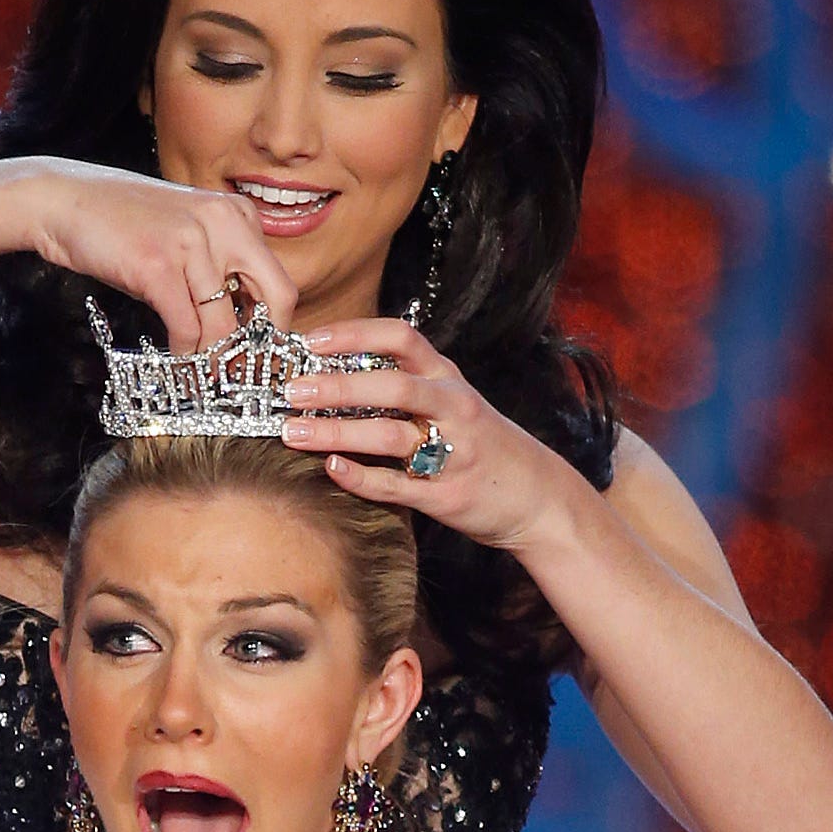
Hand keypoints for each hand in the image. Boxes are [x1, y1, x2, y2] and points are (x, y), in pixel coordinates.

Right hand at [21, 157, 298, 350]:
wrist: (63, 201)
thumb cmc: (121, 225)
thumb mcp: (185, 232)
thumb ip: (218, 266)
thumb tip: (242, 325)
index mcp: (236, 214)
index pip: (280, 281)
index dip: (274, 326)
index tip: (258, 353)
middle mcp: (223, 222)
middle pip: (275, 298)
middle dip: (261, 343)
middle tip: (241, 371)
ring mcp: (192, 242)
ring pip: (225, 323)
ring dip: (212, 358)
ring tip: (202, 372)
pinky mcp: (158, 265)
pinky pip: (186, 327)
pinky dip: (183, 352)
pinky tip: (176, 357)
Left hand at [281, 317, 566, 550]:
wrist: (540, 497)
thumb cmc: (482, 444)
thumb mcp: (454, 401)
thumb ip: (407, 386)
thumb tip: (333, 374)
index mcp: (448, 378)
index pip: (400, 338)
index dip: (354, 334)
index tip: (311, 341)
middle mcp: (452, 408)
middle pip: (391, 386)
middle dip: (336, 387)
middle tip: (292, 391)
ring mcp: (451, 452)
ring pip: (389, 436)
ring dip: (336, 432)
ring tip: (294, 432)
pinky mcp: (445, 495)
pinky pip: (396, 485)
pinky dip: (360, 477)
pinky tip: (331, 469)